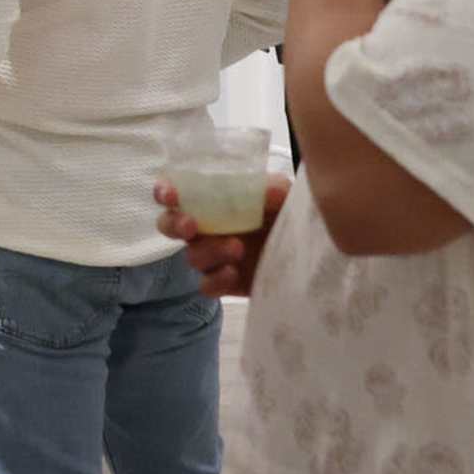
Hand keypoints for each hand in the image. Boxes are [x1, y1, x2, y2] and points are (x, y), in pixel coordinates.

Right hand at [156, 176, 290, 299]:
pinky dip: (216, 279)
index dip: (165, 192)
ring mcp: (213, 257)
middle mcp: (205, 227)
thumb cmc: (287, 216)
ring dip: (209, 251)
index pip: (176, 192)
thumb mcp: (285, 196)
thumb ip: (274, 189)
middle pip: (169, 225)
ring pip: (191, 256)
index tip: (171, 196)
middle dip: (174, 224)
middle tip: (192, 226)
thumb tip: (266, 192)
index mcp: (212, 200)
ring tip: (237, 248)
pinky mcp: (224, 282)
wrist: (308, 254)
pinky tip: (234, 273)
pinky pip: (206, 285)